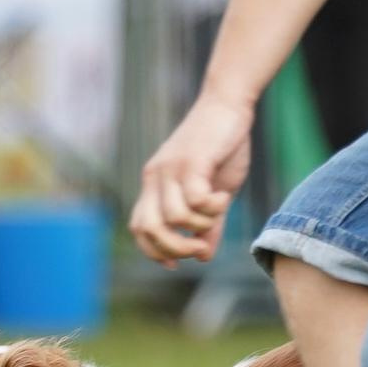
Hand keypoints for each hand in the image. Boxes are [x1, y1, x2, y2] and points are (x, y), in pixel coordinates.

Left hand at [129, 92, 253, 265]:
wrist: (228, 103)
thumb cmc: (221, 147)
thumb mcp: (214, 193)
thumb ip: (208, 224)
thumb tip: (203, 255)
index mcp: (154, 184)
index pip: (139, 228)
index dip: (153, 251)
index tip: (176, 263)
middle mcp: (156, 177)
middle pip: (149, 229)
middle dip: (175, 248)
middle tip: (200, 247)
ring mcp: (171, 168)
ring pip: (174, 218)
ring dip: (201, 225)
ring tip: (218, 210)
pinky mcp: (192, 160)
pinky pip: (194, 200)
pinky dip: (211, 208)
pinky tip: (222, 197)